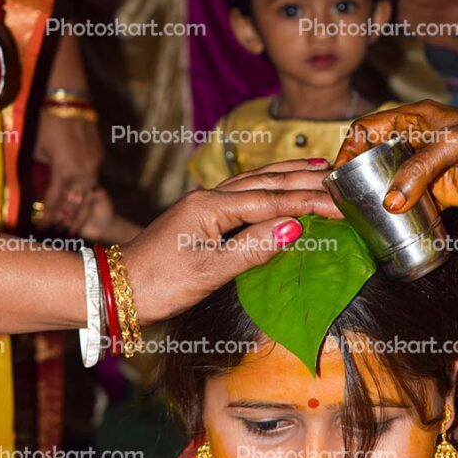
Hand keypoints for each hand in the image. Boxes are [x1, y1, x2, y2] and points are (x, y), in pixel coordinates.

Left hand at [33, 111, 102, 228]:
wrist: (68, 96)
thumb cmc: (46, 119)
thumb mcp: (36, 148)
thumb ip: (42, 169)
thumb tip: (42, 183)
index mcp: (66, 170)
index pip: (56, 201)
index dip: (48, 217)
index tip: (41, 228)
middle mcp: (84, 170)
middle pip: (78, 203)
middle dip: (69, 220)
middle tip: (61, 234)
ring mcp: (95, 162)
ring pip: (90, 194)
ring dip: (81, 210)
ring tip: (74, 225)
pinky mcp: (98, 154)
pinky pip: (93, 179)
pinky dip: (86, 192)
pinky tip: (80, 199)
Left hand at [122, 159, 337, 324]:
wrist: (115, 289)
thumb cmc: (159, 283)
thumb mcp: (208, 271)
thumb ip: (252, 248)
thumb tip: (293, 228)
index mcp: (211, 207)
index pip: (272, 201)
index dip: (310, 202)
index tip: (342, 205)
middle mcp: (209, 198)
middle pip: (266, 182)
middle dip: (305, 178)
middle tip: (341, 176)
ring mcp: (203, 206)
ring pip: (255, 182)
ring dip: (287, 174)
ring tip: (318, 167)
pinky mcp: (200, 217)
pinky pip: (244, 194)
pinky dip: (268, 187)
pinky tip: (276, 187)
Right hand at [335, 100, 457, 211]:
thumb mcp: (453, 143)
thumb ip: (420, 169)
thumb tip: (391, 201)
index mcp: (415, 119)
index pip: (369, 129)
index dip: (351, 147)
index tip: (341, 170)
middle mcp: (416, 143)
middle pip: (376, 157)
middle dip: (358, 175)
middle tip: (344, 196)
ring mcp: (426, 170)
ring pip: (391, 183)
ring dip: (376, 197)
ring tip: (357, 213)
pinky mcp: (439, 194)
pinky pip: (411, 205)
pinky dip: (399, 214)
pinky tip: (386, 224)